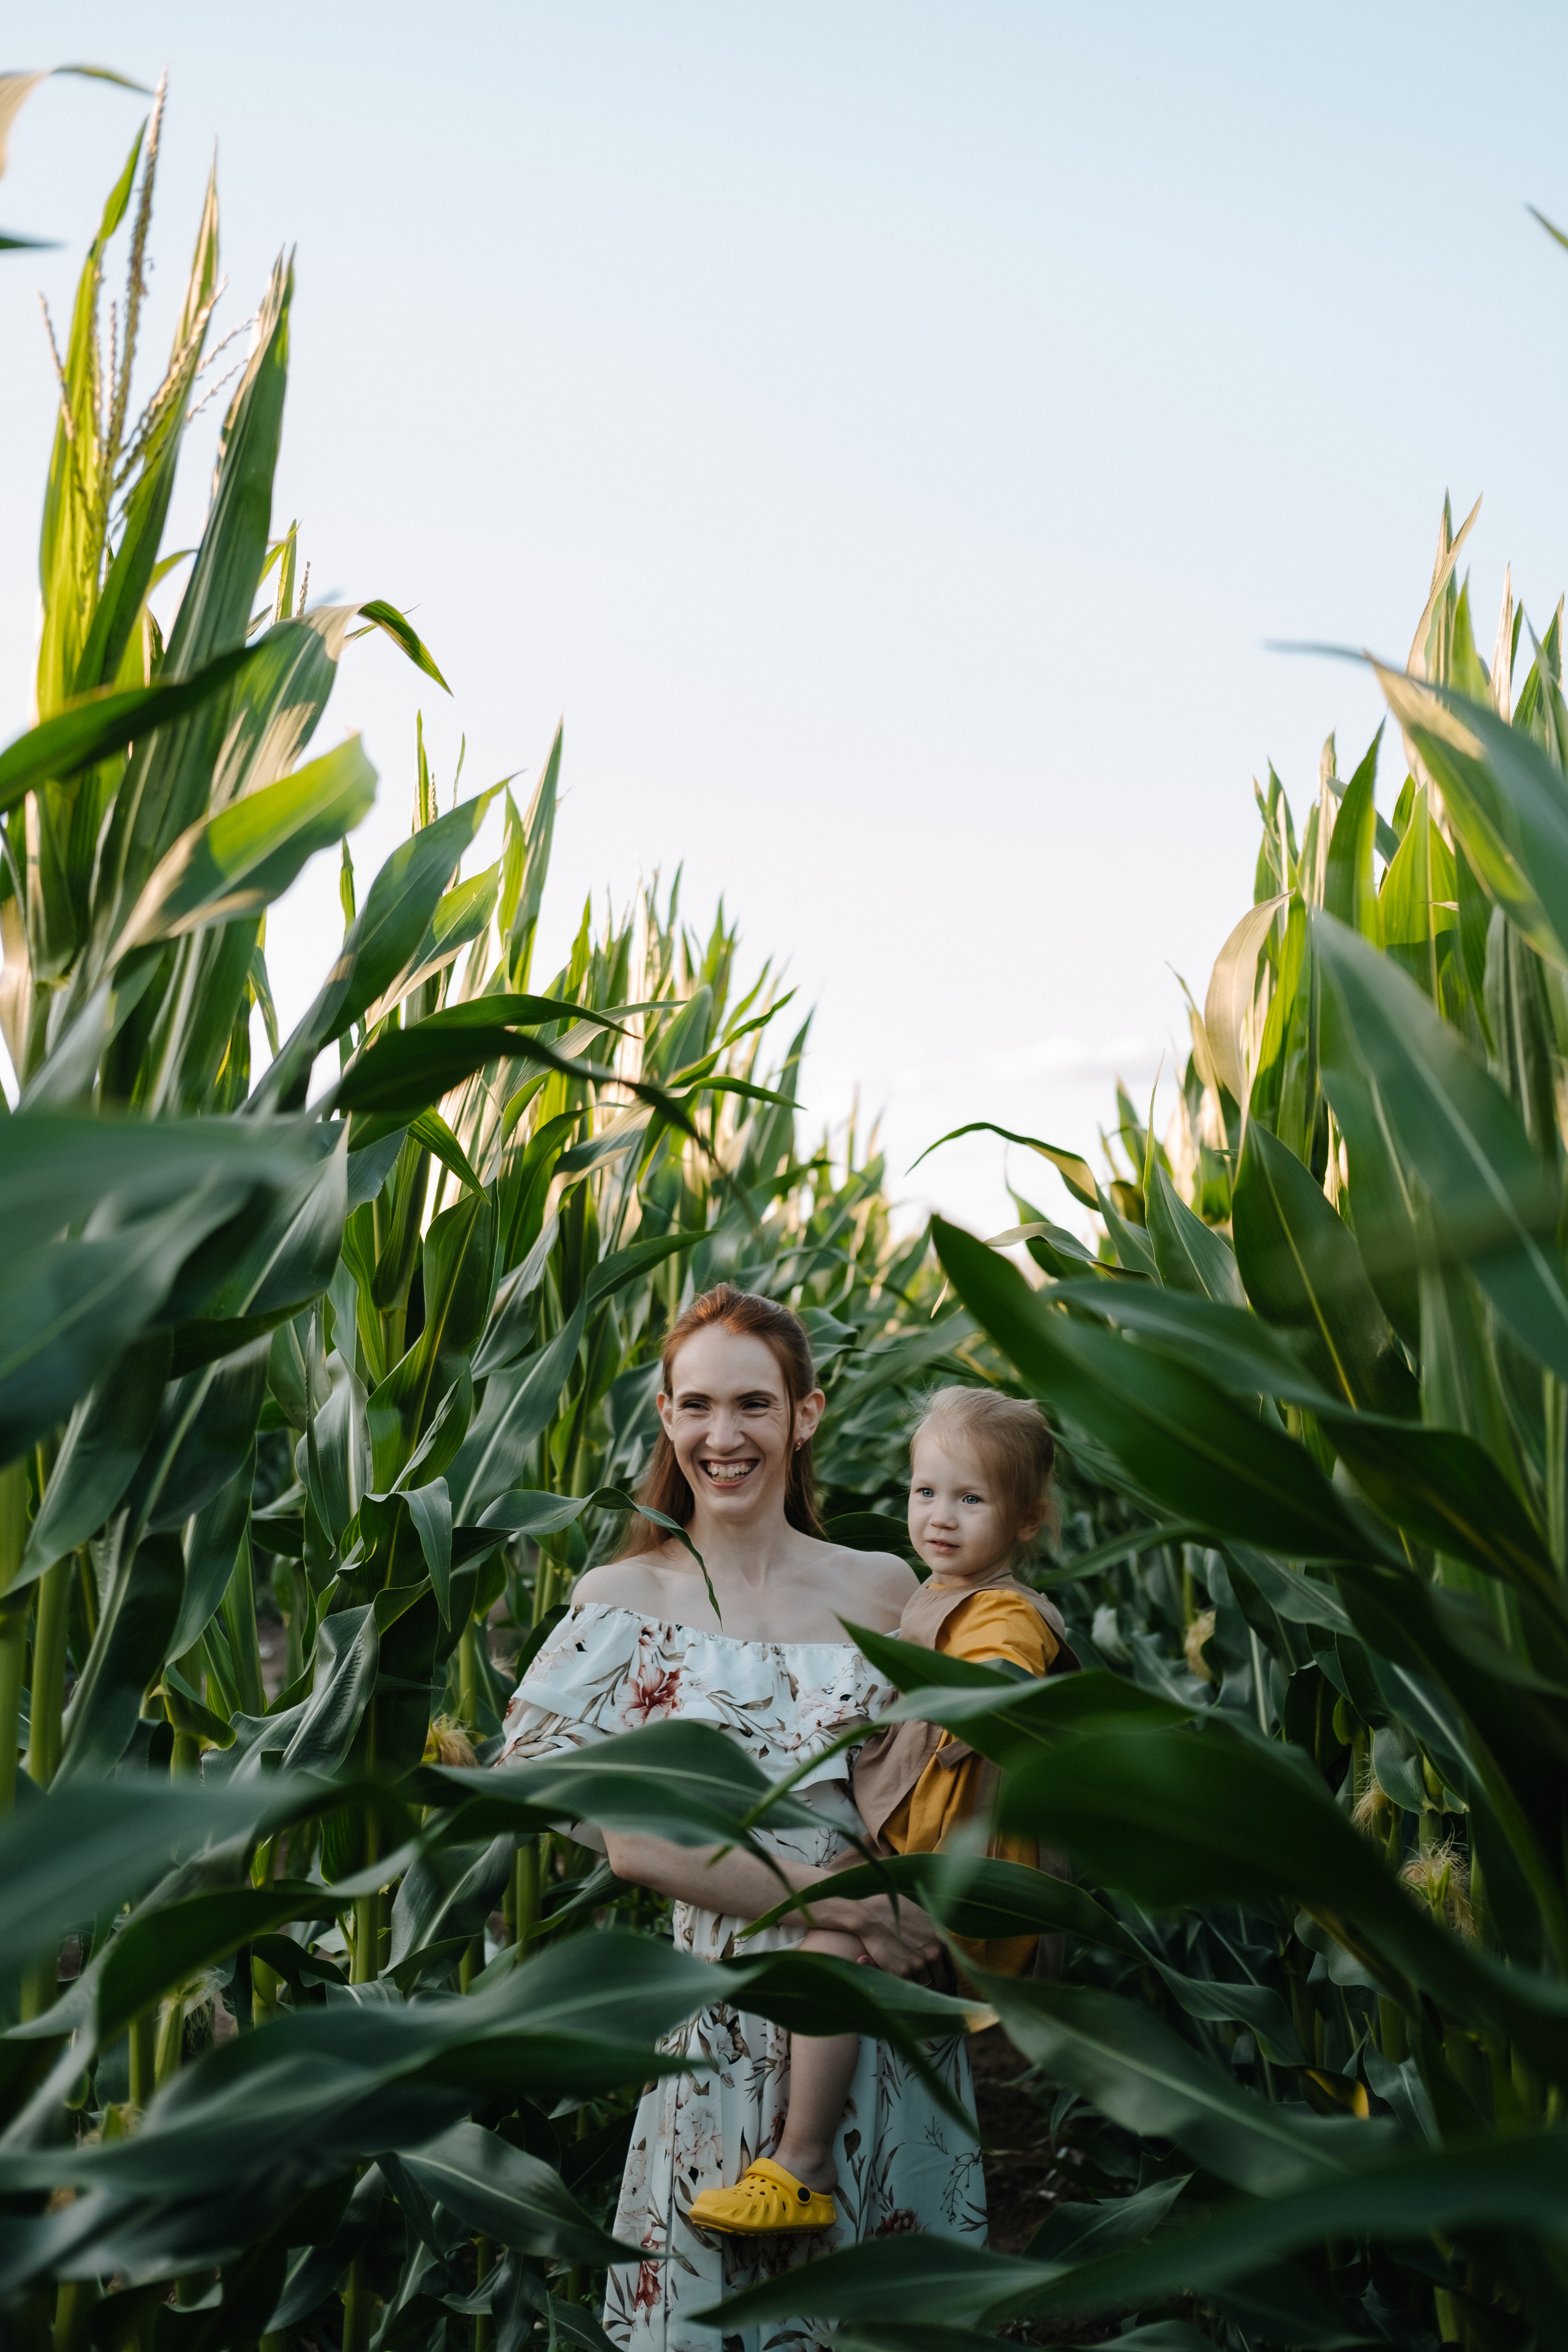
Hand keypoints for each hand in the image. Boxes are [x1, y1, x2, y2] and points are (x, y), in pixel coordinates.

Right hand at [803, 1890, 943, 1978]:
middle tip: (923, 1980)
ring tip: (911, 1979)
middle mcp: (933, 1953)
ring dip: (919, 1985)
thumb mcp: (922, 1916)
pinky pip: (911, 1989)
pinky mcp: (901, 1973)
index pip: (952, 1967)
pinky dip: (907, 1987)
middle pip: (942, 1980)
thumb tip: (942, 1946)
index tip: (939, 1977)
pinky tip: (901, 1981)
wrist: (868, 1917)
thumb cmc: (892, 1911)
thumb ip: (935, 1932)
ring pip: (927, 1987)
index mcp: (940, 1940)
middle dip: (934, 1980)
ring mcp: (918, 1965)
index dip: (945, 1974)